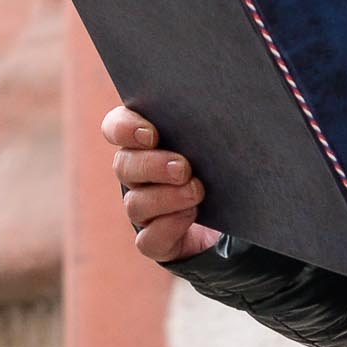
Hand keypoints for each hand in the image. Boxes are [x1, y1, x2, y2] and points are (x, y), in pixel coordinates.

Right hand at [101, 105, 219, 263]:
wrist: (231, 215)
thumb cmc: (219, 165)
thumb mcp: (216, 140)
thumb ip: (209, 123)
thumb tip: (227, 106)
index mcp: (143, 142)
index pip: (116, 127)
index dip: (125, 129)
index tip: (151, 133)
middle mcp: (136, 175)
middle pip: (124, 165)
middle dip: (152, 165)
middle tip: (183, 167)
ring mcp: (143, 210)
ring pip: (135, 203)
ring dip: (166, 197)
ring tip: (196, 191)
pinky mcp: (154, 241)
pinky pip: (149, 238)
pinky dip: (168, 227)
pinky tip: (190, 215)